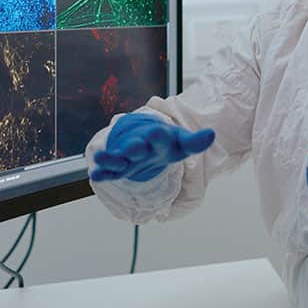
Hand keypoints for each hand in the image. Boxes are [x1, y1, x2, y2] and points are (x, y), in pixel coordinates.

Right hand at [90, 114, 214, 181]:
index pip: (159, 137)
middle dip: (134, 146)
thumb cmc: (168, 144)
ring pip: (119, 158)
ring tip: (101, 157)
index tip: (158, 132)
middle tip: (132, 146)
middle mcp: (141, 146)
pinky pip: (111, 171)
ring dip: (110, 158)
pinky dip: (103, 172)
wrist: (150, 141)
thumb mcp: (183, 144)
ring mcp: (129, 157)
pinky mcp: (121, 167)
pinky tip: (95, 175)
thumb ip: (196, 142)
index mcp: (158, 139)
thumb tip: (212, 134)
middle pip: (136, 146)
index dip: (159, 136)